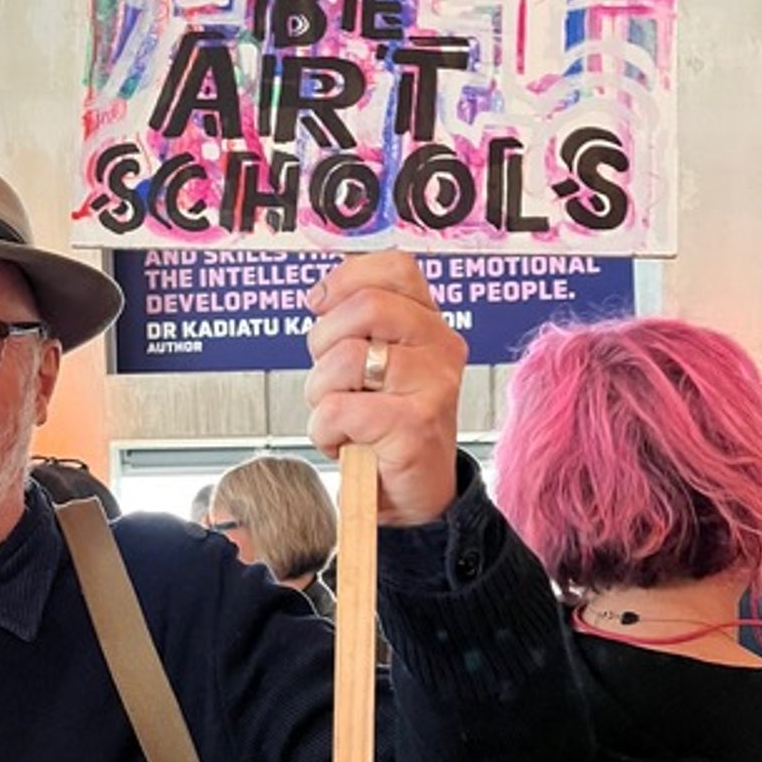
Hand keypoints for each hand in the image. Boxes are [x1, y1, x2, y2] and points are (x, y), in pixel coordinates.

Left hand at [304, 251, 467, 527]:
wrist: (413, 494)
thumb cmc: (385, 421)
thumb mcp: (378, 360)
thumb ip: (360, 320)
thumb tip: (321, 294)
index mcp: (430, 322)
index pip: (396, 267)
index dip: (347, 278)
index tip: (322, 303)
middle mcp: (441, 346)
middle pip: (366, 306)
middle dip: (324, 340)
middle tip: (332, 376)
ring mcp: (433, 386)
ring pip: (344, 358)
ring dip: (321, 393)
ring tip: (343, 415)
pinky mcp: (414, 427)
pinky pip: (337, 409)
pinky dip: (325, 430)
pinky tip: (346, 441)